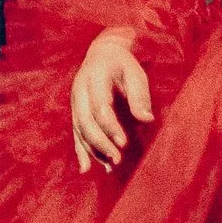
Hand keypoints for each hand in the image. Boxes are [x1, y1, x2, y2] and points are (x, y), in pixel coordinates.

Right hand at [70, 28, 153, 171]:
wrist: (102, 53)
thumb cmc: (122, 64)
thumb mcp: (135, 73)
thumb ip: (140, 95)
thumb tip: (147, 120)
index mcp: (93, 78)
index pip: (99, 106)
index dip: (110, 126)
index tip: (124, 143)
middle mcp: (79, 90)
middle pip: (84, 121)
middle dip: (99, 142)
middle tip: (116, 160)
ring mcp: (74, 101)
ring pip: (79, 129)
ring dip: (92, 149)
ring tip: (109, 167)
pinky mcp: (75, 111)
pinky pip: (76, 132)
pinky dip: (81, 150)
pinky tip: (86, 168)